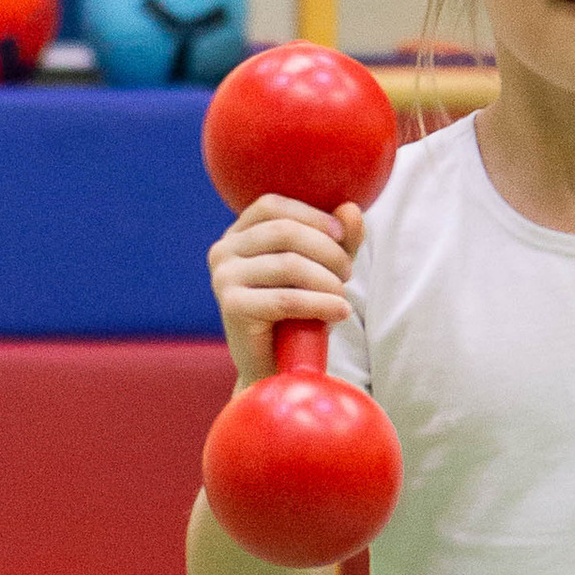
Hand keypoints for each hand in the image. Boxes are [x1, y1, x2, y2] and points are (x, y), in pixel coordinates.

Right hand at [209, 196, 363, 387]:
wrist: (275, 367)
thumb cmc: (298, 315)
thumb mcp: (323, 270)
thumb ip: (339, 240)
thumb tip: (351, 210)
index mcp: (238, 234)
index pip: (273, 206)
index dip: (312, 216)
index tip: (342, 237)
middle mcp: (223, 251)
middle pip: (284, 231)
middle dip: (326, 250)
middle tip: (347, 274)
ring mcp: (223, 278)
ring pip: (289, 264)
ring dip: (327, 280)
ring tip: (343, 298)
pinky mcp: (232, 307)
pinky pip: (286, 299)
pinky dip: (321, 304)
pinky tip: (341, 312)